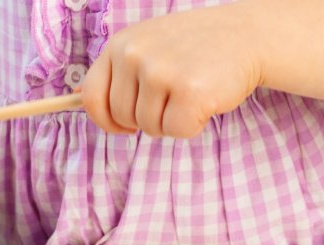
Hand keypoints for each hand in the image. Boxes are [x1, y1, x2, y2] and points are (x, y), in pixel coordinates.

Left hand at [82, 3, 262, 137]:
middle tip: (173, 98)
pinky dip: (193, 125)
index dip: (105, 119)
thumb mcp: (146, 47)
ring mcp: (160, 71)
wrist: (246, 34)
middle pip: (122, 117)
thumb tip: (77, 101)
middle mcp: (135, 55)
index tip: (124, 125)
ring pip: (149, 126)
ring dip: (171, 121)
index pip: (91, 97)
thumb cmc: (192, 48)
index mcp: (119, 45)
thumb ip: (116, 73)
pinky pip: (176, 130)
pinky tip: (205, 100)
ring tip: (190, 94)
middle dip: (146, 119)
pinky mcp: (189, 91)